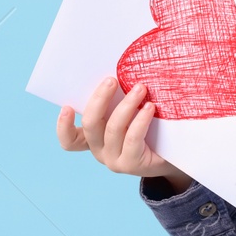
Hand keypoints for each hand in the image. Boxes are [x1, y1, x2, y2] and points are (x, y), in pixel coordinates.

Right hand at [56, 76, 191, 191]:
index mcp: (93, 139)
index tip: (67, 107)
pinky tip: (149, 107)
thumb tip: (120, 71)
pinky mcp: (131, 164)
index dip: (64, 126)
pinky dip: (140, 120)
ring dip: (126, 105)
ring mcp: (113, 159)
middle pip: (91, 125)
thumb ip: (119, 99)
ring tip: (140, 88)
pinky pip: (132, 138)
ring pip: (113, 129)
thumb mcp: (130, 113)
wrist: (172, 155)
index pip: (70, 140)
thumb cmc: (150, 129)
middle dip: (100, 99)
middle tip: (112, 80)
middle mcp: (99, 151)